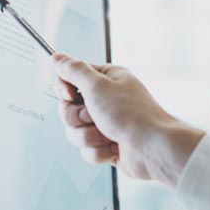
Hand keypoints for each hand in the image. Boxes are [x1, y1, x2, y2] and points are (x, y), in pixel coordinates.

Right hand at [53, 54, 202, 186]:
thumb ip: (74, 70)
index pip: (69, 79)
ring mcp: (107, 125)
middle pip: (67, 109)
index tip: (70, 95)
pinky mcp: (108, 146)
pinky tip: (114, 149)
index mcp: (106, 80)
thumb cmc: (130, 114)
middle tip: (93, 117)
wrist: (152, 148)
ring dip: (88, 136)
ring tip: (108, 135)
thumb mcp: (97, 85)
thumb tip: (56, 57)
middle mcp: (106, 100)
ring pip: (75, 132)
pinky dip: (99, 152)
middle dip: (76, 118)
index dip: (64, 90)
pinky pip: (87, 151)